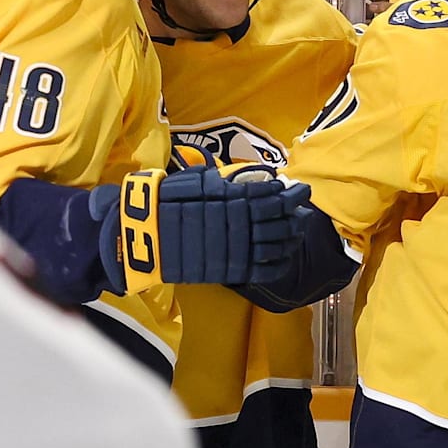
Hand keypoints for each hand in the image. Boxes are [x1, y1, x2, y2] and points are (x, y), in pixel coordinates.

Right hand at [92, 163, 310, 293]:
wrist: (143, 238)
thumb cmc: (166, 203)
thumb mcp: (196, 182)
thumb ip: (226, 181)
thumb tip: (253, 176)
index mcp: (232, 199)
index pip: (272, 195)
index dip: (289, 192)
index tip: (299, 189)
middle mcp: (241, 223)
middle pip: (280, 218)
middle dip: (296, 211)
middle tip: (304, 207)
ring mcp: (238, 249)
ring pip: (277, 243)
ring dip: (292, 235)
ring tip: (298, 228)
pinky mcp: (231, 271)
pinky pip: (265, 270)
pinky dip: (280, 263)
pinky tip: (285, 256)